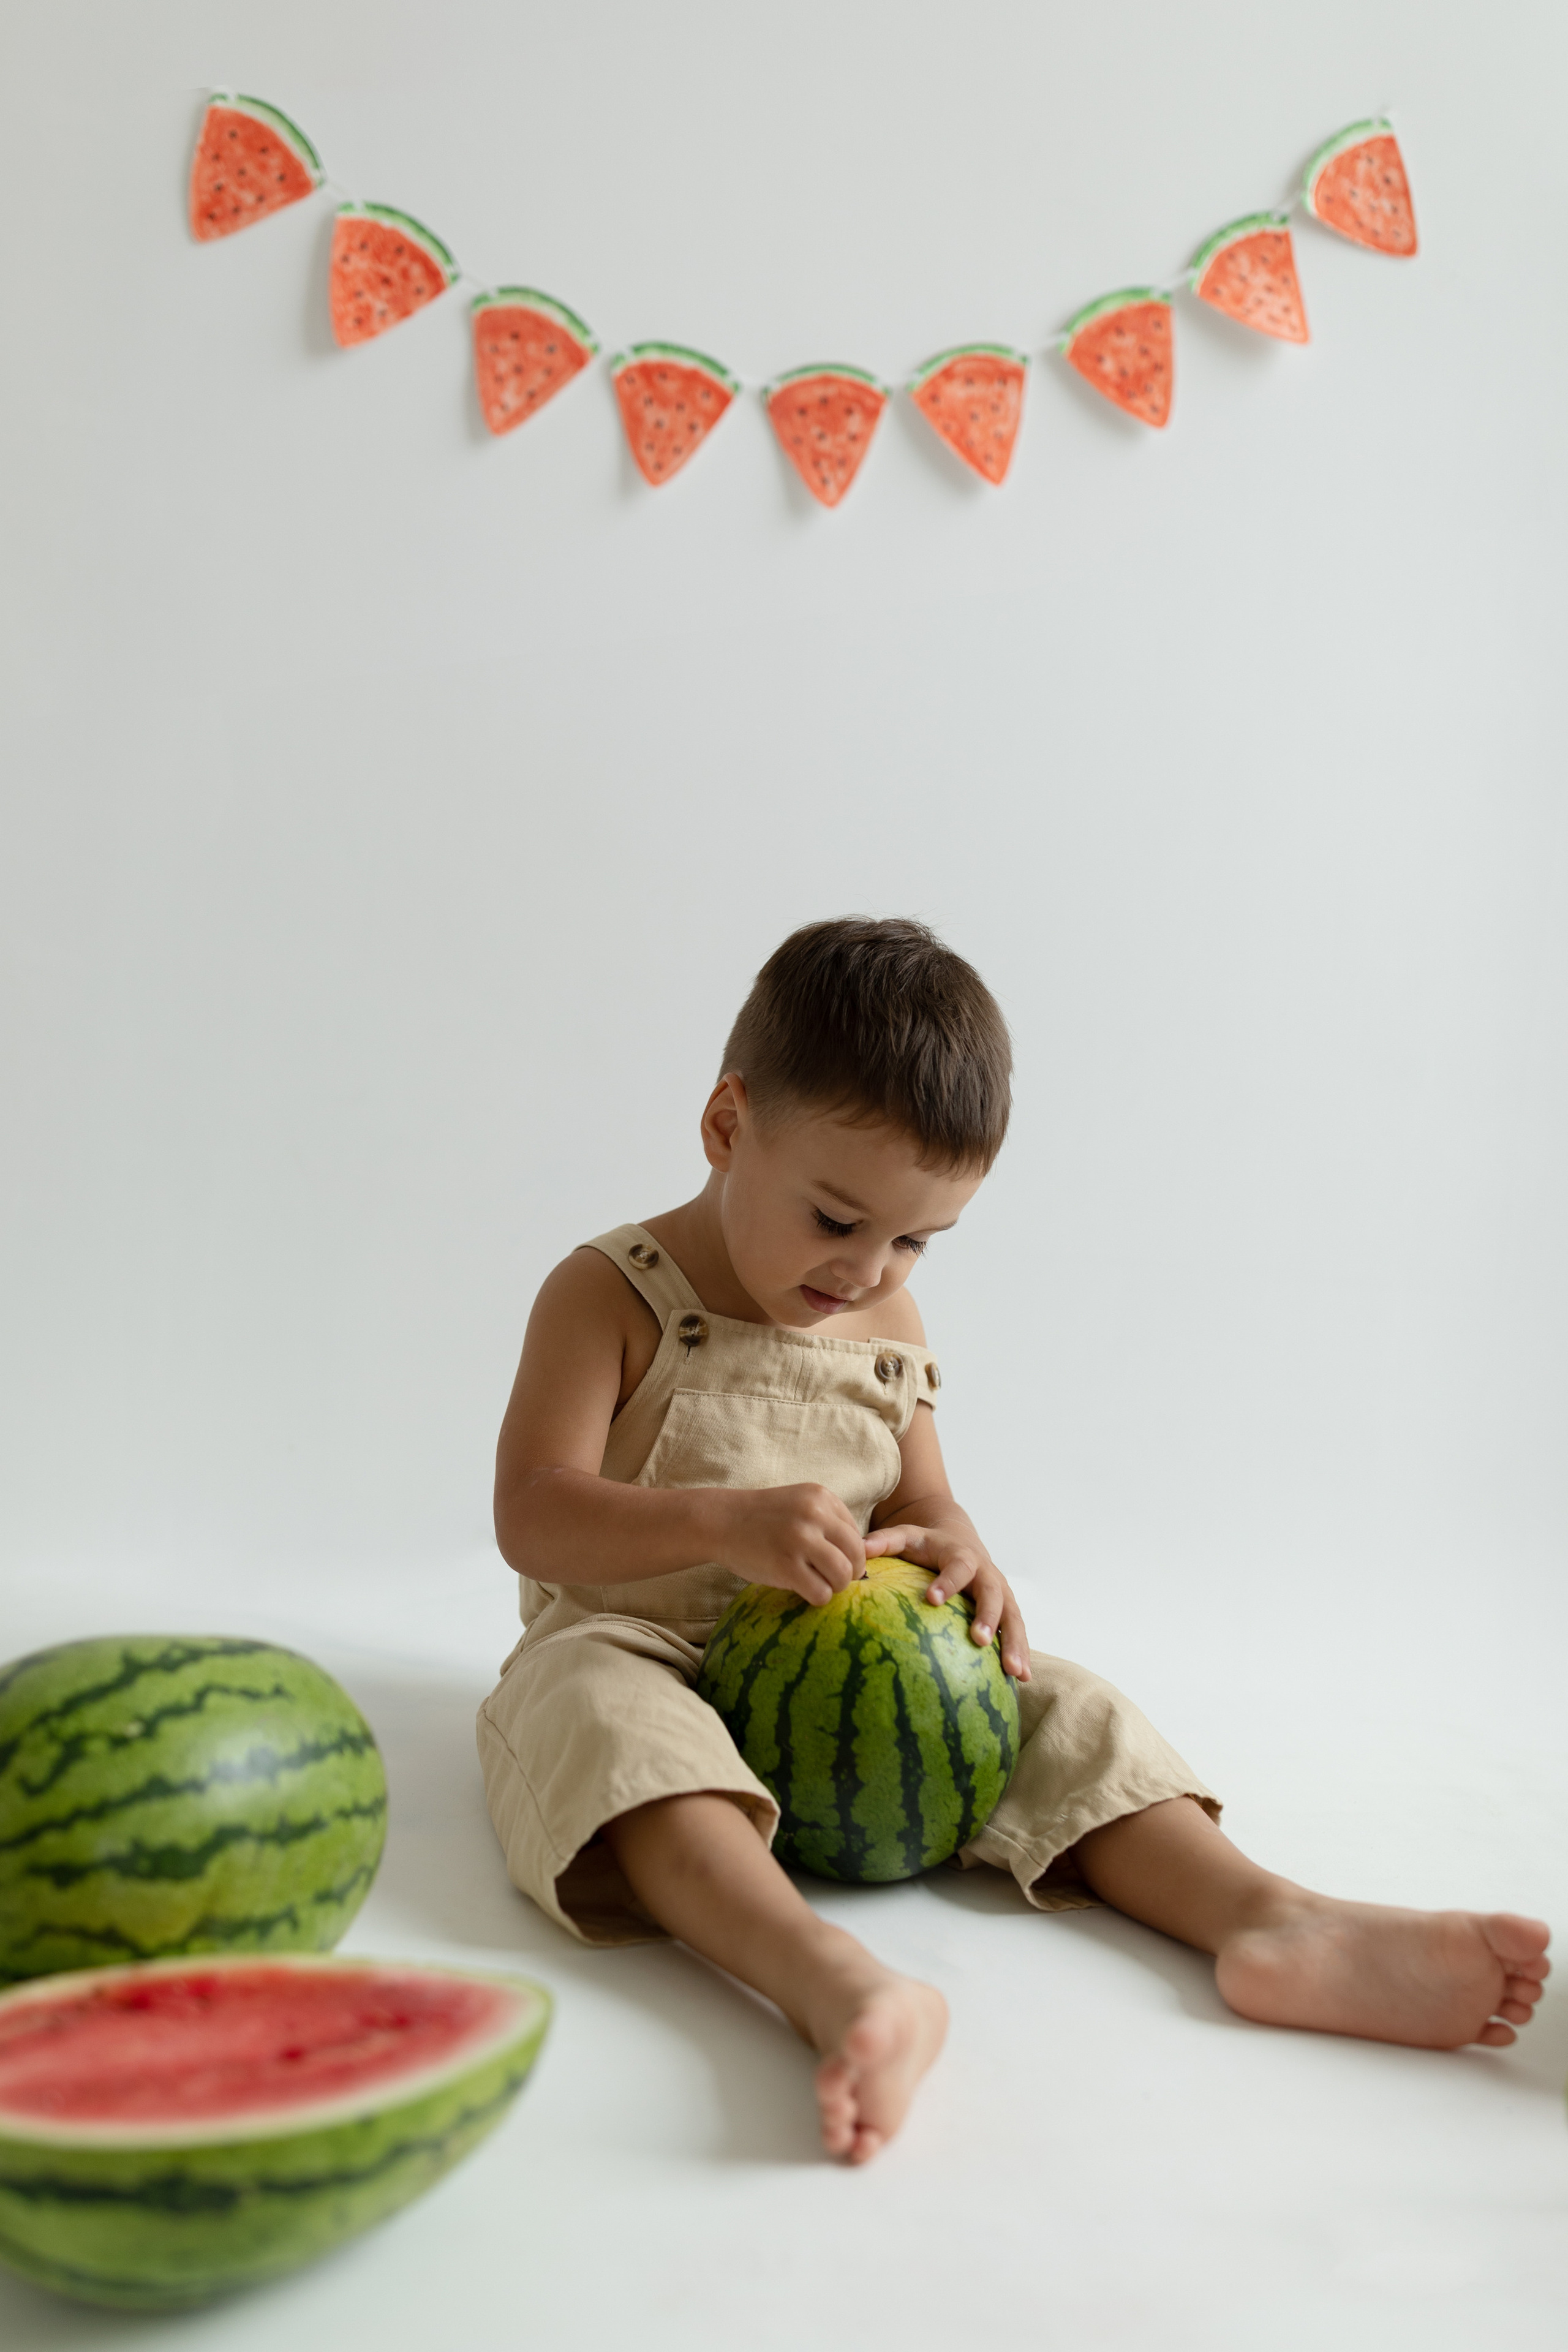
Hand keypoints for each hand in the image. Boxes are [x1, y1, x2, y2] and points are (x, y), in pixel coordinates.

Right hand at [712, 1484, 868, 1607]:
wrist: (720, 1521)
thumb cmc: (762, 1519)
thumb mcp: (799, 1505)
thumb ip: (828, 1522)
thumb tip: (866, 1556)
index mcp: (821, 1497)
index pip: (856, 1534)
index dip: (847, 1553)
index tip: (828, 1559)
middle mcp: (814, 1514)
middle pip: (857, 1555)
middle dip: (850, 1573)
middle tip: (831, 1578)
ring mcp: (800, 1540)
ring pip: (844, 1575)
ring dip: (835, 1587)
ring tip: (817, 1584)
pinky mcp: (786, 1566)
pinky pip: (821, 1593)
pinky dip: (817, 1597)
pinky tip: (802, 1589)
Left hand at [864, 1524, 1030, 1680]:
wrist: (960, 1540)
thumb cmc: (927, 1544)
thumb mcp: (906, 1536)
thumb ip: (884, 1541)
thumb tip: (857, 1550)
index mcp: (960, 1555)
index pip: (956, 1567)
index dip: (946, 1582)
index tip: (931, 1599)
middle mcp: (986, 1573)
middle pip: (992, 1593)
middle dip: (987, 1616)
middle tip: (977, 1640)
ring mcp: (1001, 1592)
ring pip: (1012, 1616)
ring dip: (1014, 1643)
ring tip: (1013, 1672)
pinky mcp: (1007, 1610)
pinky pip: (1017, 1631)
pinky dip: (1021, 1652)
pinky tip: (1022, 1679)